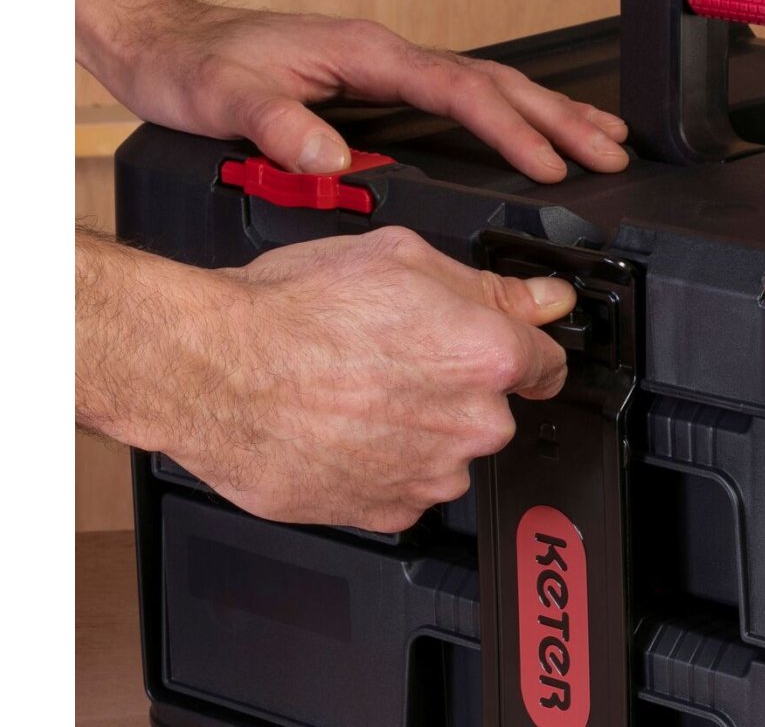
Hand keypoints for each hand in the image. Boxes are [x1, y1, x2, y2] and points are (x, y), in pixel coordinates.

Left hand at [75, 0, 628, 181]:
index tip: (552, 164)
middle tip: (613, 153)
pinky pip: (466, 99)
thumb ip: (280, 126)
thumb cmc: (200, 66)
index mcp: (369, 55)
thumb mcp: (229, 98)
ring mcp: (391, 70)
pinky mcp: (384, 87)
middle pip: (497, 82)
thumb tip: (332, 159)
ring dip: (548, 112)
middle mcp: (389, 57)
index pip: (461, 90)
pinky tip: (526, 135)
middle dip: (560, 117)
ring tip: (600, 138)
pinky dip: (509, 116)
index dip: (513, 129)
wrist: (171, 45)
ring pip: (490, 86)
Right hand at [76, 227, 575, 530]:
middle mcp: (471, 424)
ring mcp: (431, 476)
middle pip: (491, 410)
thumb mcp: (398, 259)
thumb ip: (488, 288)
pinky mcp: (389, 511)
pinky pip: (406, 487)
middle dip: (456, 388)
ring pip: (446, 451)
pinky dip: (384, 465)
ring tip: (357, 394)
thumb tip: (543, 299)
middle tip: (394, 360)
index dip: (519, 351)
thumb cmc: (291, 313)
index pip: (546, 364)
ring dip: (418, 430)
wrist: (212, 371)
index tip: (499, 352)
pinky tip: (343, 430)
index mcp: (485, 357)